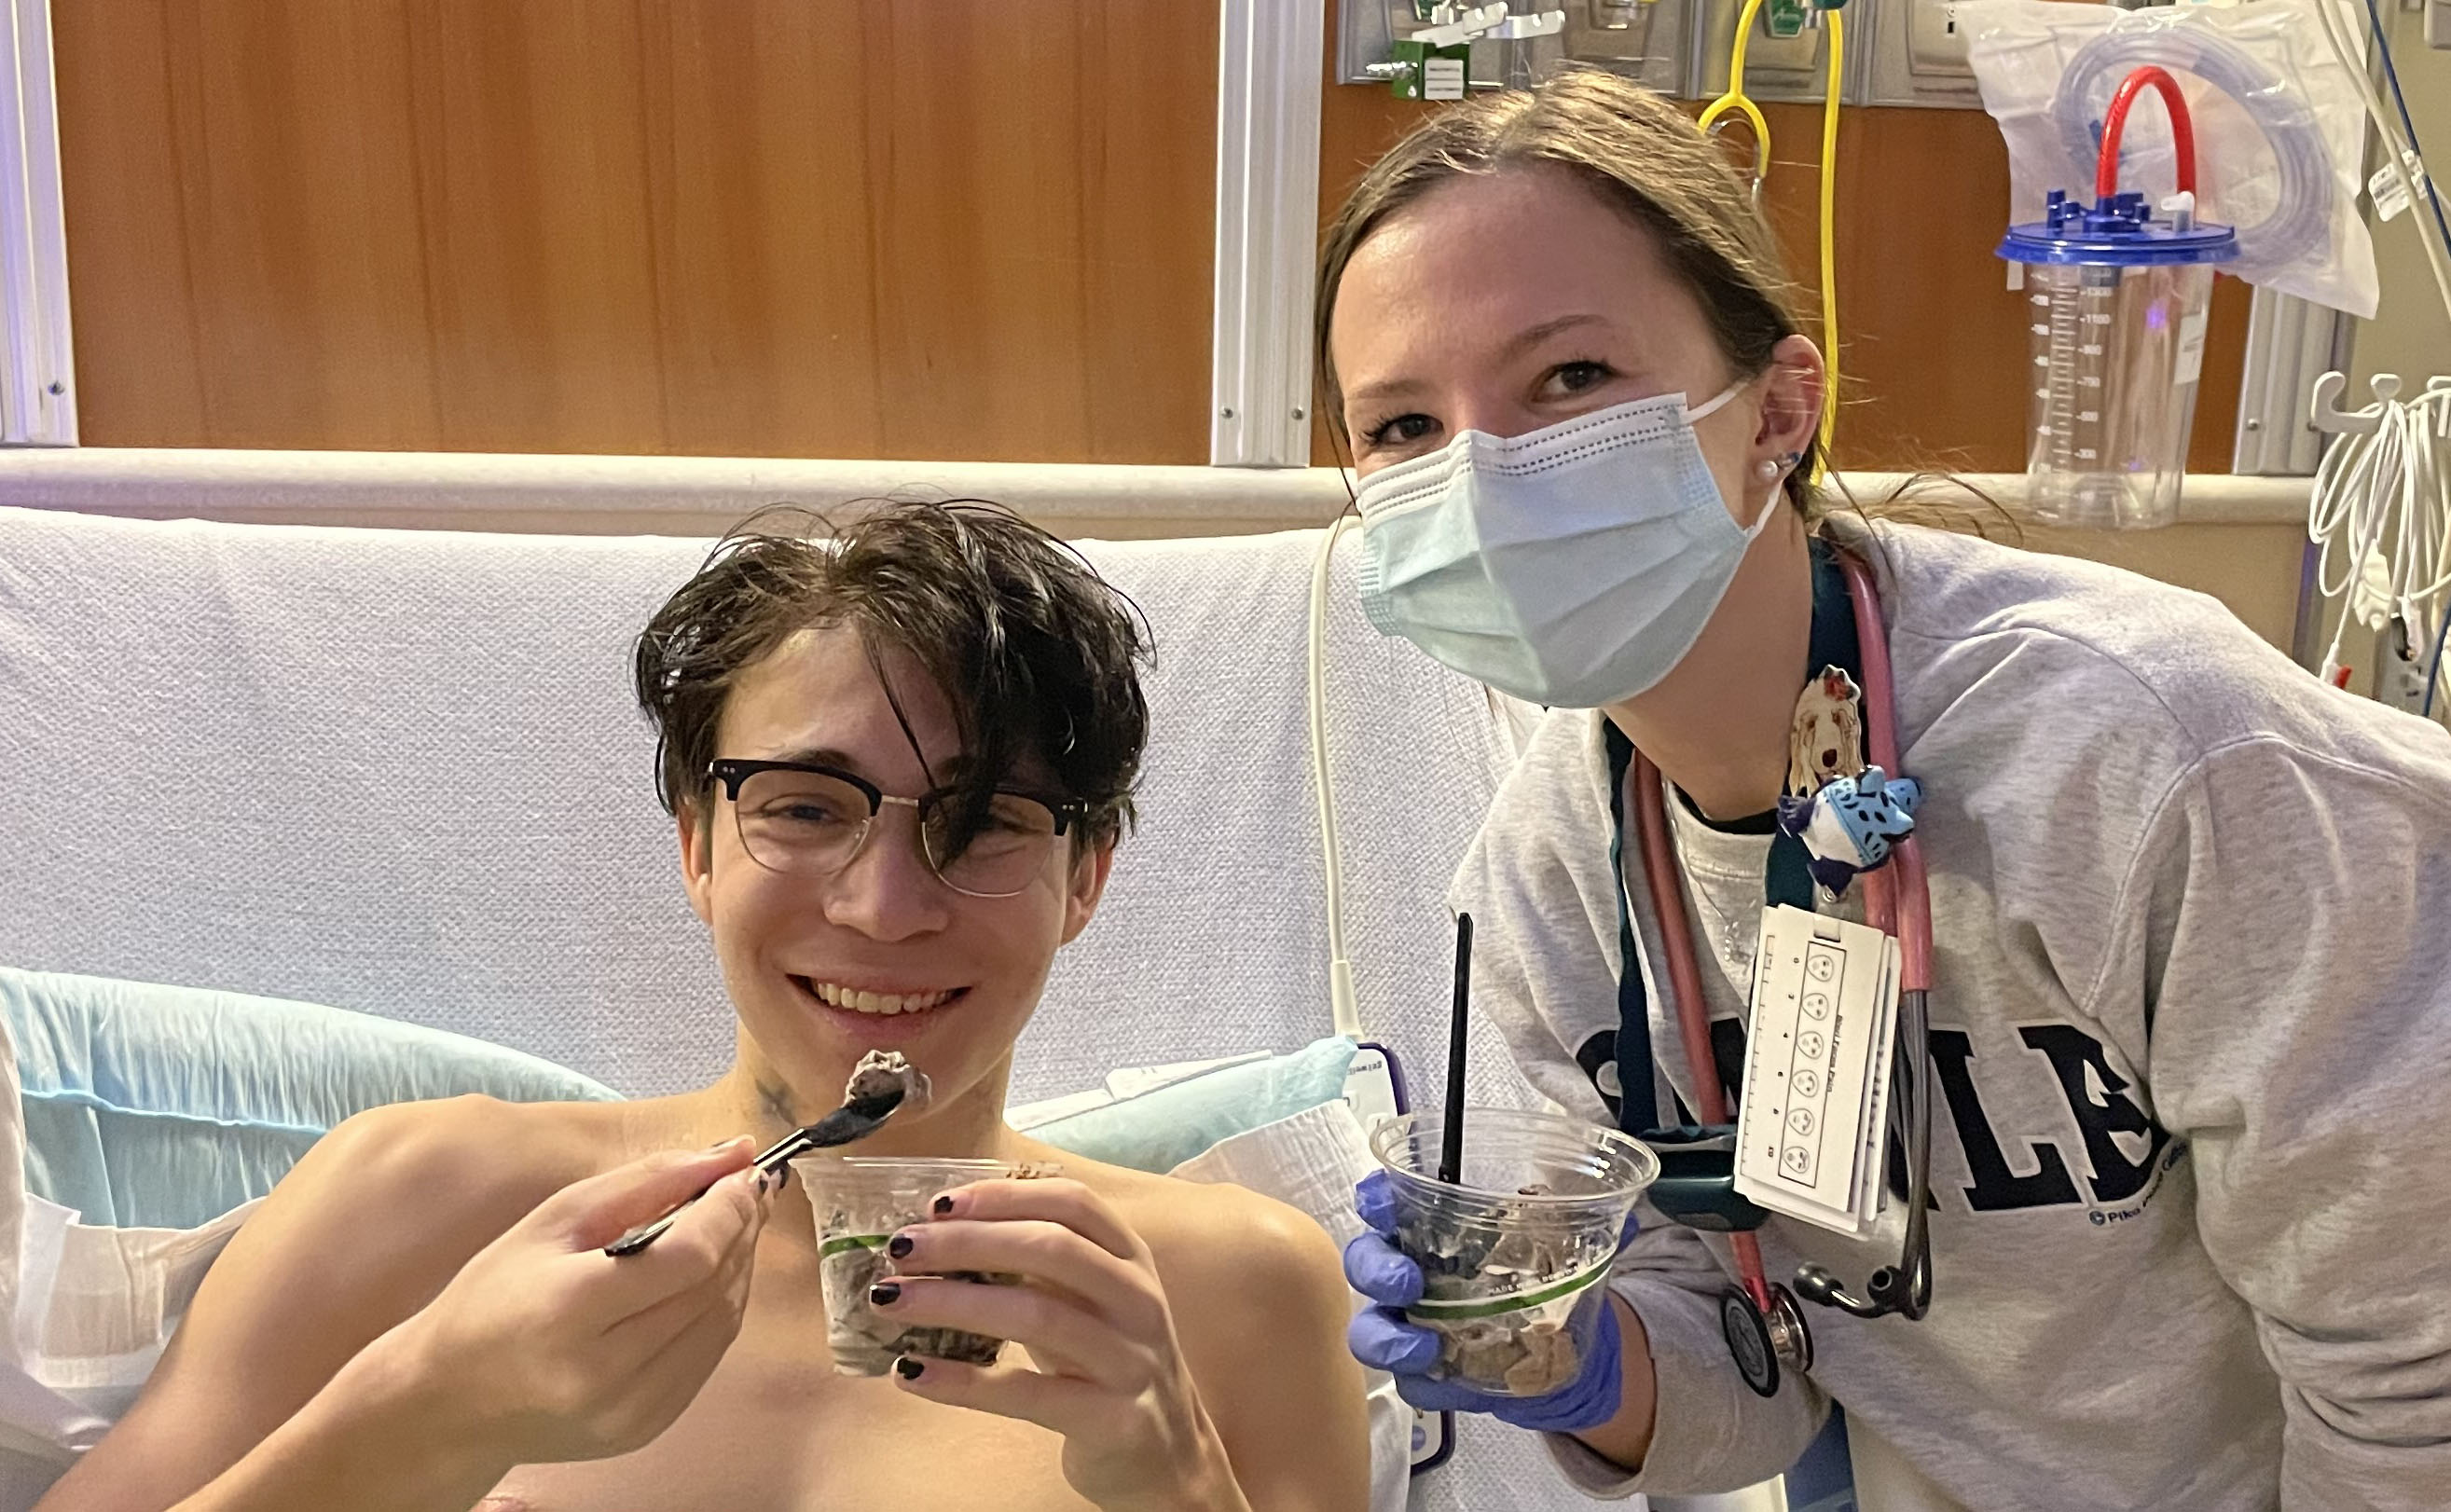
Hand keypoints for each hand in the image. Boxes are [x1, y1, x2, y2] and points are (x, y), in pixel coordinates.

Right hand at [372, 1138, 773, 1467]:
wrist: (448, 1402)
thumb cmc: (492, 1298)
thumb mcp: (555, 1219)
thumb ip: (648, 1180)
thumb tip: (735, 1152)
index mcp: (572, 1310)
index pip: (690, 1255)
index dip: (729, 1209)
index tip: (743, 1173)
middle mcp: (606, 1371)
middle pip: (713, 1287)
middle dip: (741, 1229)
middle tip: (744, 1189)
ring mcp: (630, 1410)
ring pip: (722, 1322)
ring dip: (738, 1266)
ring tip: (732, 1225)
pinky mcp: (645, 1428)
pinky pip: (709, 1357)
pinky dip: (719, 1308)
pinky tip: (707, 1276)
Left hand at [870, 1178, 1245, 1511]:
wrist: (1168, 1457)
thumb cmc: (1108, 1363)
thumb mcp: (1088, 1303)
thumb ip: (1039, 1265)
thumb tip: (941, 1233)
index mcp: (1131, 1259)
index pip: (1072, 1203)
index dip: (1004, 1196)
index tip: (938, 1205)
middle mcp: (1138, 1301)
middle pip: (1051, 1248)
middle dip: (967, 1242)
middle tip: (901, 1249)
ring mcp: (1131, 1361)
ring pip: (1036, 1315)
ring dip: (952, 1303)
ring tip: (891, 1300)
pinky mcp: (1113, 1420)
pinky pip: (1026, 1394)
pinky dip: (962, 1382)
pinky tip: (912, 1371)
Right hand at [1342, 1169, 1628, 1432]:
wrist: (1567, 1352)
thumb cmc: (1544, 1281)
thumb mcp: (1564, 1247)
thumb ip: (1585, 1229)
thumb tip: (1622, 1220)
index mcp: (1433, 1228)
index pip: (1384, 1201)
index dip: (1374, 1199)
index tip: (1383, 1203)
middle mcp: (1411, 1272)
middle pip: (1364, 1262)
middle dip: (1376, 1270)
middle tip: (1408, 1282)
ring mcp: (1414, 1326)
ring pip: (1370, 1330)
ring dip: (1388, 1339)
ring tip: (1425, 1350)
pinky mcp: (1430, 1377)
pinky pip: (1412, 1385)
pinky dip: (1428, 1385)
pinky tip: (1452, 1383)